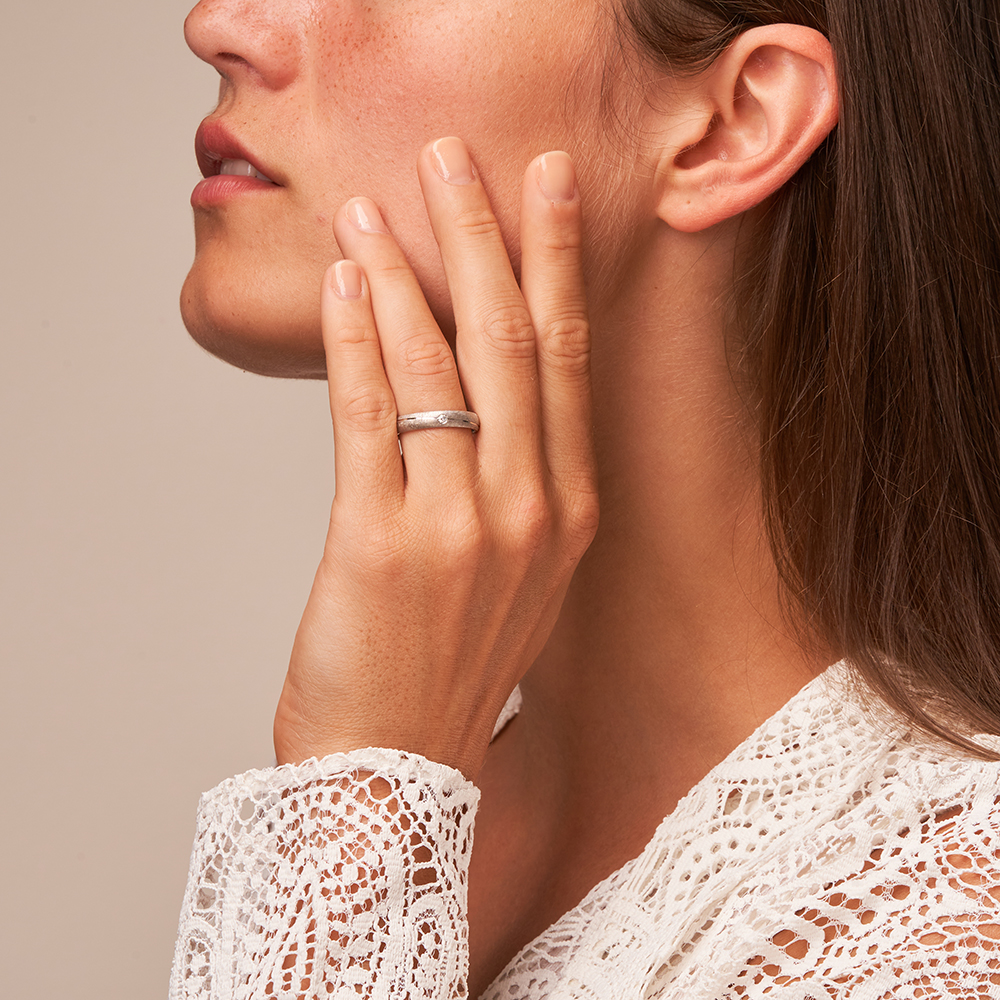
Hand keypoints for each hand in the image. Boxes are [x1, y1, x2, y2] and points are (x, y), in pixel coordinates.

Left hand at [273, 138, 597, 779]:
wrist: (397, 773)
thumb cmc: (449, 672)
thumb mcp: (515, 579)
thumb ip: (516, 488)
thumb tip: (478, 398)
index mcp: (568, 514)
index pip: (565, 361)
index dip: (556, 265)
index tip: (547, 193)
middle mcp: (530, 511)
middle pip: (510, 342)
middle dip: (485, 237)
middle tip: (458, 161)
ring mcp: (459, 526)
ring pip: (437, 367)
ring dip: (402, 274)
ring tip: (374, 211)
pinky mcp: (381, 543)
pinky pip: (369, 415)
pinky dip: (354, 341)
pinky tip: (342, 286)